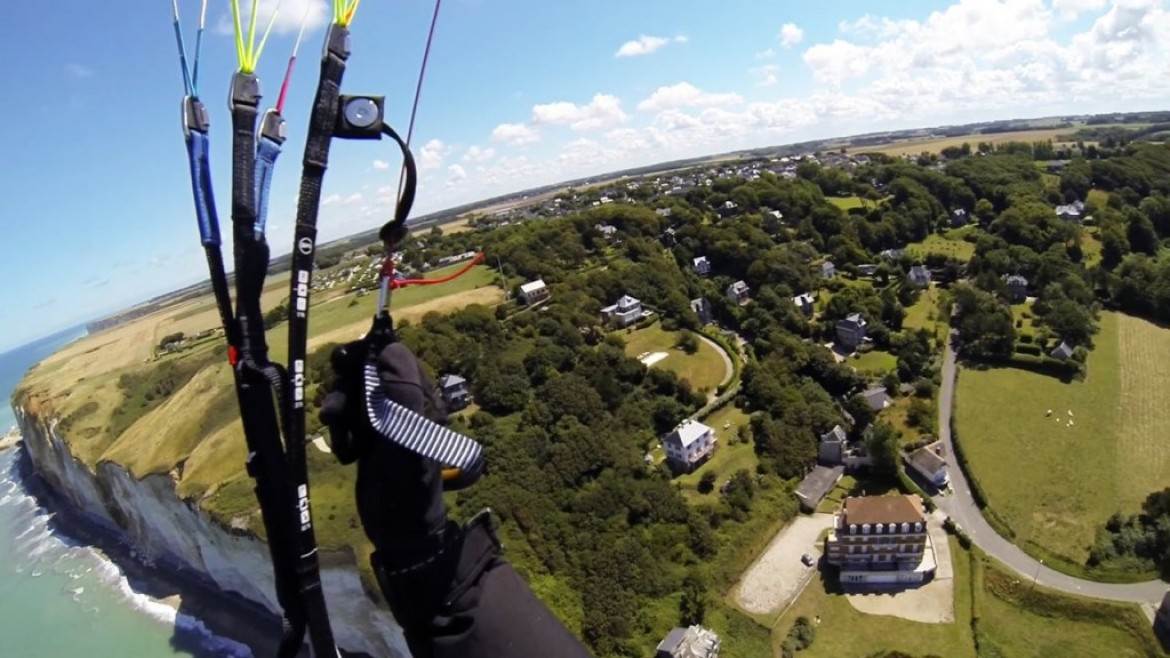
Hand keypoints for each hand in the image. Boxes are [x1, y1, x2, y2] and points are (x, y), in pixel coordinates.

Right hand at [319, 340, 449, 564]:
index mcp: (421, 397)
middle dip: (346, 386)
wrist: (399, 529)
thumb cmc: (408, 482)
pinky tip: (345, 454)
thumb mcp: (406, 434)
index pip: (394, 357)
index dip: (367, 354)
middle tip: (333, 406)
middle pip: (368, 374)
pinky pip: (349, 422)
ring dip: (340, 412)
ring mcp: (386, 422)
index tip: (344, 361)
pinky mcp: (370, 440)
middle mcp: (405, 405)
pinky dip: (341, 433)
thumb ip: (401, 391)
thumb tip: (390, 347)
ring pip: (354, 397)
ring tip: (339, 436)